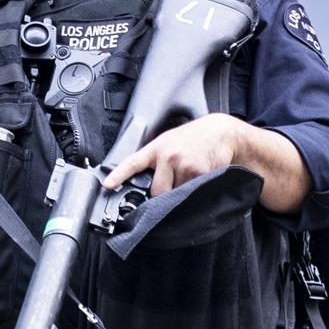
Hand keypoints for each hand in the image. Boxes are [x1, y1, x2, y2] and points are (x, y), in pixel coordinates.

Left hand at [102, 114, 245, 195]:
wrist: (220, 132)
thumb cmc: (193, 139)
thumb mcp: (169, 143)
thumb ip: (157, 161)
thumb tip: (147, 186)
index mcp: (156, 149)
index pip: (133, 162)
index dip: (118, 175)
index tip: (108, 185)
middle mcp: (167, 156)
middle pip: (157, 191)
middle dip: (163, 195)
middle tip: (173, 186)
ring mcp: (183, 164)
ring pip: (176, 195)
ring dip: (182, 193)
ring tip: (190, 176)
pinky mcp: (199, 172)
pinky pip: (192, 193)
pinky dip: (195, 191)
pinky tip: (200, 176)